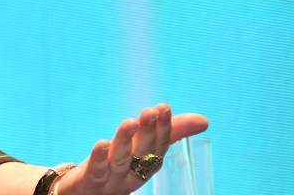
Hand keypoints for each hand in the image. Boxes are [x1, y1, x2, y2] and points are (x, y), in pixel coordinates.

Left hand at [56, 103, 208, 193]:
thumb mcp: (142, 149)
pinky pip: (96, 170)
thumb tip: (204, 120)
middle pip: (141, 152)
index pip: (158, 146)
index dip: (163, 128)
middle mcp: (132, 173)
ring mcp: (112, 178)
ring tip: (129, 122)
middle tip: (150, 111)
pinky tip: (100, 143)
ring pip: (120, 159)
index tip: (164, 107)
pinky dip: (99, 157)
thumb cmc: (119, 168)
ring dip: (125, 140)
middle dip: (148, 132)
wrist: (89, 194)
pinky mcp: (91, 180)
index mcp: (146, 164)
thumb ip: (168, 132)